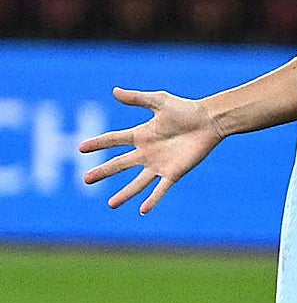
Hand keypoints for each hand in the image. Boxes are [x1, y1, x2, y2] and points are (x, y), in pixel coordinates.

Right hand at [78, 88, 223, 214]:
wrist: (210, 121)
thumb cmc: (187, 110)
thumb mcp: (159, 101)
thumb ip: (138, 98)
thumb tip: (114, 91)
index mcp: (141, 135)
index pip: (114, 140)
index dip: (98, 143)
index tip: (80, 148)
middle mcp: (147, 152)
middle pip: (120, 164)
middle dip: (103, 172)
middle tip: (85, 180)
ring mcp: (160, 164)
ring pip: (138, 182)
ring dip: (125, 194)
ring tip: (111, 205)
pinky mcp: (174, 172)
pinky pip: (161, 189)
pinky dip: (153, 199)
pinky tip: (143, 210)